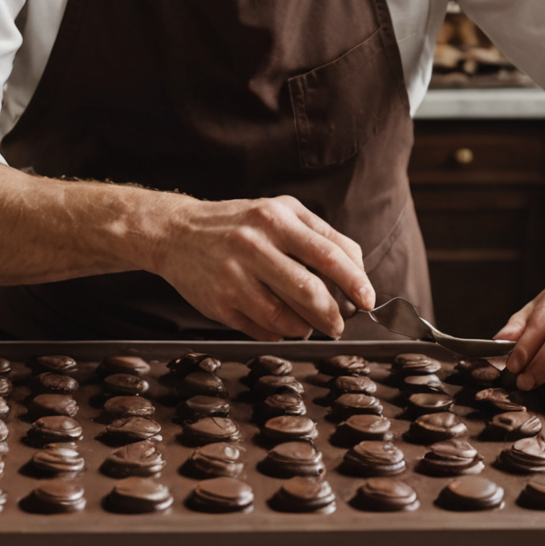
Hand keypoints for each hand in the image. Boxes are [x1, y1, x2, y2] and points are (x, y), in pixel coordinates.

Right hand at [147, 195, 375, 340]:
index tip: (368, 299)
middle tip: (341, 323)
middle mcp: (253, 244)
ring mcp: (233, 275)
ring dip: (306, 327)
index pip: (329, 253)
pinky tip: (283, 326)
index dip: (355, 281)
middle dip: (334, 314)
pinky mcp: (219, 302)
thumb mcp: (278, 212)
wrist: (176, 233)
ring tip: (310, 325)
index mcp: (276, 218)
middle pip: (309, 289)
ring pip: (284, 316)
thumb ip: (318, 235)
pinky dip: (280, 332)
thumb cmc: (238, 224)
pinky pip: (261, 328)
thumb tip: (356, 270)